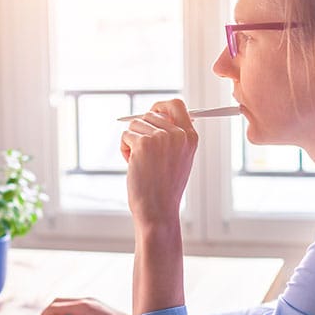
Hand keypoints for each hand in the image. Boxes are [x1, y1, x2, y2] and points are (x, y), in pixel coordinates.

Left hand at [120, 99, 198, 225]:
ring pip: (135, 125)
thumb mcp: (179, 159)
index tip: (152, 112)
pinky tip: (133, 165)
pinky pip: (125, 136)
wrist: (158, 209)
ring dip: (132, 142)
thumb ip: (173, 136)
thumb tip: (156, 114)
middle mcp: (178, 134)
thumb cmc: (165, 188)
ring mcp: (160, 137)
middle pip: (150, 114)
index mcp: (190, 137)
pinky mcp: (143, 143)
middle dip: (141, 131)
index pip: (176, 105)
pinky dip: (124, 150)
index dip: (160, 106)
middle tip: (143, 153)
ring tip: (140, 162)